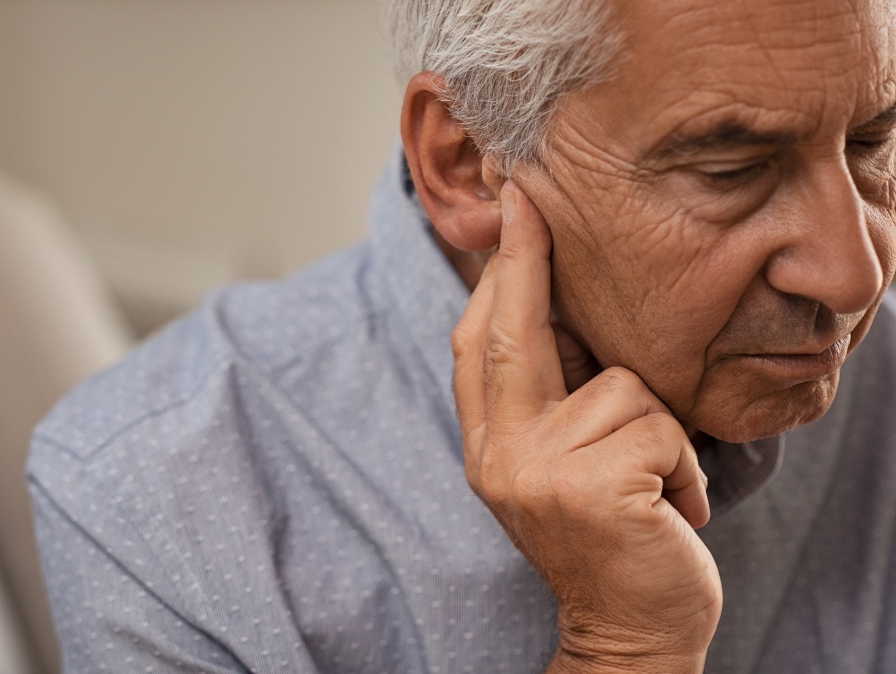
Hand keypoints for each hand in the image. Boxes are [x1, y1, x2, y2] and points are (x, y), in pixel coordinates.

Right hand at [452, 181, 720, 672]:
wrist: (629, 629)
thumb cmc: (609, 532)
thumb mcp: (559, 463)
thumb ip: (548, 397)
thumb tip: (553, 302)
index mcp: (487, 444)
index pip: (480, 343)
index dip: (497, 274)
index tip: (514, 210)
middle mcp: (499, 455)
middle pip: (512, 332)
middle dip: (526, 257)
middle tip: (530, 195)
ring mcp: (539, 474)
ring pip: (622, 386)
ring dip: (659, 429)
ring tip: (654, 482)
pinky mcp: (594, 491)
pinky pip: (662, 431)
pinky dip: (686, 467)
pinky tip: (673, 510)